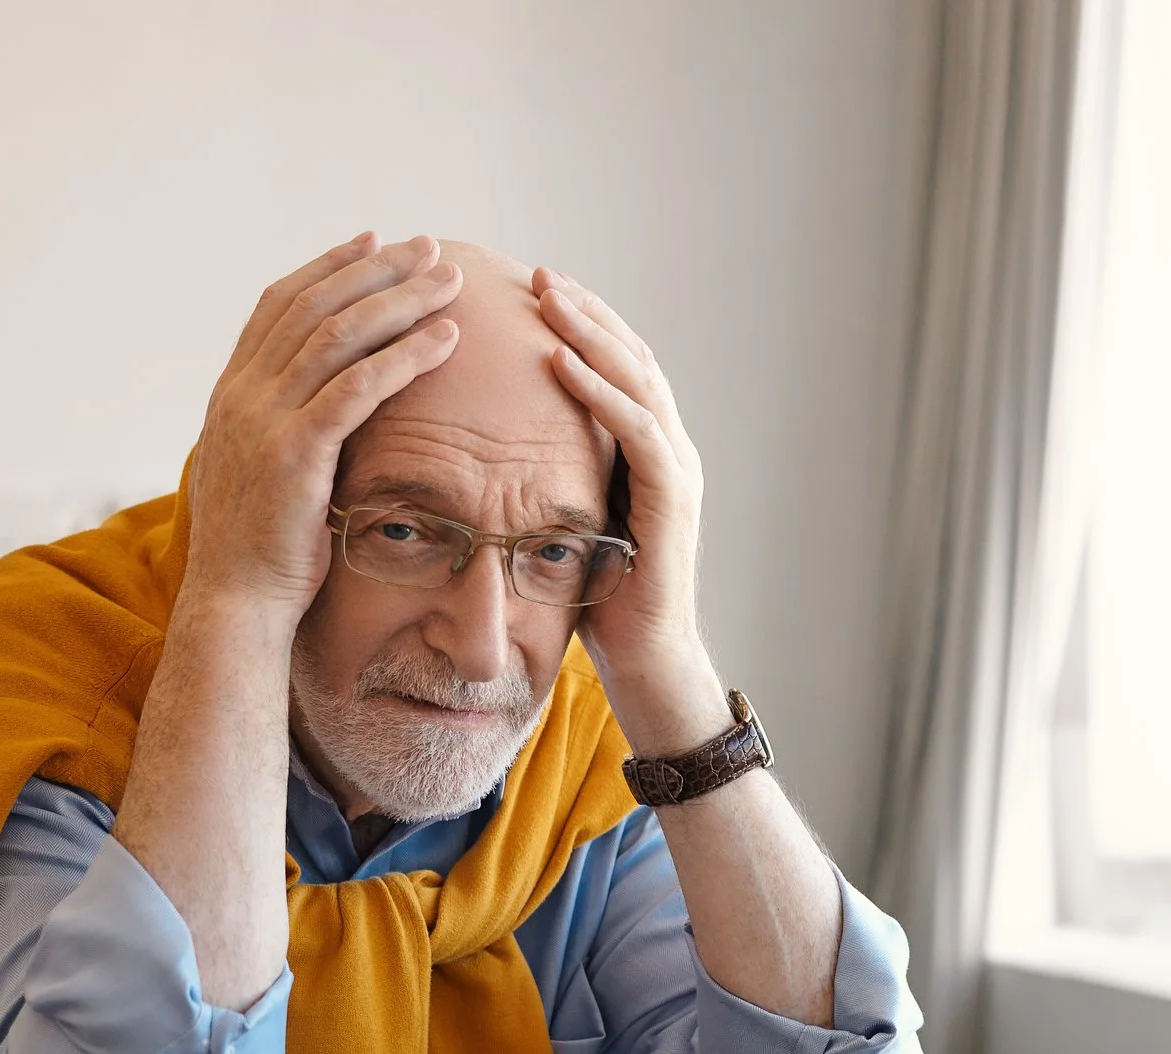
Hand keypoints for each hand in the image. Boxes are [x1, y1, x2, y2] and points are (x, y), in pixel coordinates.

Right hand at [183, 233, 464, 620]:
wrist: (235, 602)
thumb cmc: (261, 547)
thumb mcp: (260, 471)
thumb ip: (280, 427)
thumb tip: (316, 405)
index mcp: (231, 392)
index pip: (279, 306)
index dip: (328, 268)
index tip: (371, 241)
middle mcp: (241, 394)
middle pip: (314, 306)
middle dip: (375, 270)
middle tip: (427, 248)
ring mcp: (264, 420)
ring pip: (339, 336)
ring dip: (399, 301)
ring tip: (448, 282)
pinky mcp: (295, 453)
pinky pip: (358, 388)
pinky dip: (404, 357)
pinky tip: (444, 341)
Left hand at [534, 270, 724, 746]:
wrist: (647, 662)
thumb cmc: (601, 602)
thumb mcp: (569, 522)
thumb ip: (554, 479)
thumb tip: (493, 450)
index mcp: (648, 453)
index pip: (618, 368)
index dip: (580, 326)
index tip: (532, 292)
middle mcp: (671, 451)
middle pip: (632, 357)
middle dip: (585, 312)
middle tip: (538, 273)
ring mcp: (677, 472)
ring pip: (639, 379)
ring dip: (592, 334)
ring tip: (550, 298)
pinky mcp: (671, 499)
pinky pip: (637, 428)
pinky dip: (600, 391)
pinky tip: (562, 362)